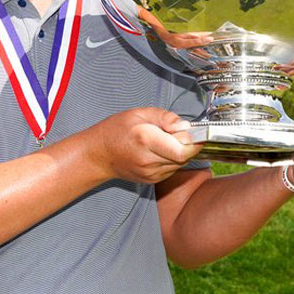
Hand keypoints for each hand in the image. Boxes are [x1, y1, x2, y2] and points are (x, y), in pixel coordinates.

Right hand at [86, 107, 202, 183]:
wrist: (99, 155)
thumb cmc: (116, 130)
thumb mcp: (140, 113)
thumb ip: (166, 117)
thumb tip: (186, 127)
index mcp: (146, 139)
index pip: (183, 150)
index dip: (194, 141)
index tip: (194, 131)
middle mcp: (149, 160)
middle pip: (184, 156)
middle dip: (187, 144)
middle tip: (175, 132)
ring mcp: (151, 173)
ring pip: (180, 163)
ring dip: (180, 151)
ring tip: (163, 140)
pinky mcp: (152, 180)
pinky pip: (172, 169)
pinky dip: (172, 159)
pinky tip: (159, 150)